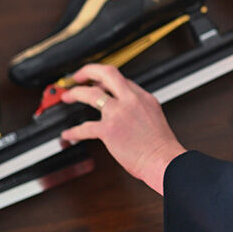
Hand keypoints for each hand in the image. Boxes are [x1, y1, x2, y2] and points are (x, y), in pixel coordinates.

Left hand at [60, 64, 185, 194]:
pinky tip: (69, 133)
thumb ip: (139, 110)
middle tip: (77, 76)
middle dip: (88, 71)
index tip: (97, 83)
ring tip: (67, 97)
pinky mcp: (109, 130)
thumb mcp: (154, 117)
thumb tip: (127, 113)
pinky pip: (85, 127)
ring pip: (91, 94)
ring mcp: (118, 113)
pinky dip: (74, 131)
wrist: (164, 160)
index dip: (105, 79)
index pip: (121, 79)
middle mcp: (130, 100)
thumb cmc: (161, 147)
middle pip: (107, 73)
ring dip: (75, 93)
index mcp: (143, 97)